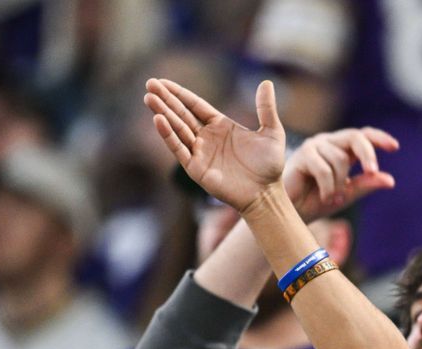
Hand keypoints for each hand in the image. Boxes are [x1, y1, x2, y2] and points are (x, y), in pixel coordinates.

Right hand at [145, 78, 284, 211]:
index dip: (180, 93)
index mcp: (221, 126)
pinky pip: (179, 149)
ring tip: (149, 98)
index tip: (163, 81)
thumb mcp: (272, 132)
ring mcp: (200, 152)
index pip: (195, 105)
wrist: (266, 194)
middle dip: (166, 99)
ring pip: (177, 128)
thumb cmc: (270, 166)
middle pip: (182, 114)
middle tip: (149, 83)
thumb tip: (266, 81)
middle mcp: (207, 137)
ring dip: (163, 113)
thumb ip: (266, 108)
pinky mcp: (196, 168)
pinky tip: (159, 120)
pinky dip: (169, 135)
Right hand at [285, 128, 399, 222]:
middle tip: (372, 171)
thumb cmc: (318, 201)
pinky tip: (326, 199)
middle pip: (355, 137)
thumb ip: (367, 184)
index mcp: (343, 150)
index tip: (395, 147)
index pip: (364, 136)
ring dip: (340, 184)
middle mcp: (330, 143)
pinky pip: (325, 170)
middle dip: (368, 154)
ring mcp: (315, 146)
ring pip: (341, 159)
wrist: (293, 212)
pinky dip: (329, 188)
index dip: (379, 138)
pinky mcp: (303, 154)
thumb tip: (391, 180)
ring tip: (333, 199)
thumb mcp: (348, 194)